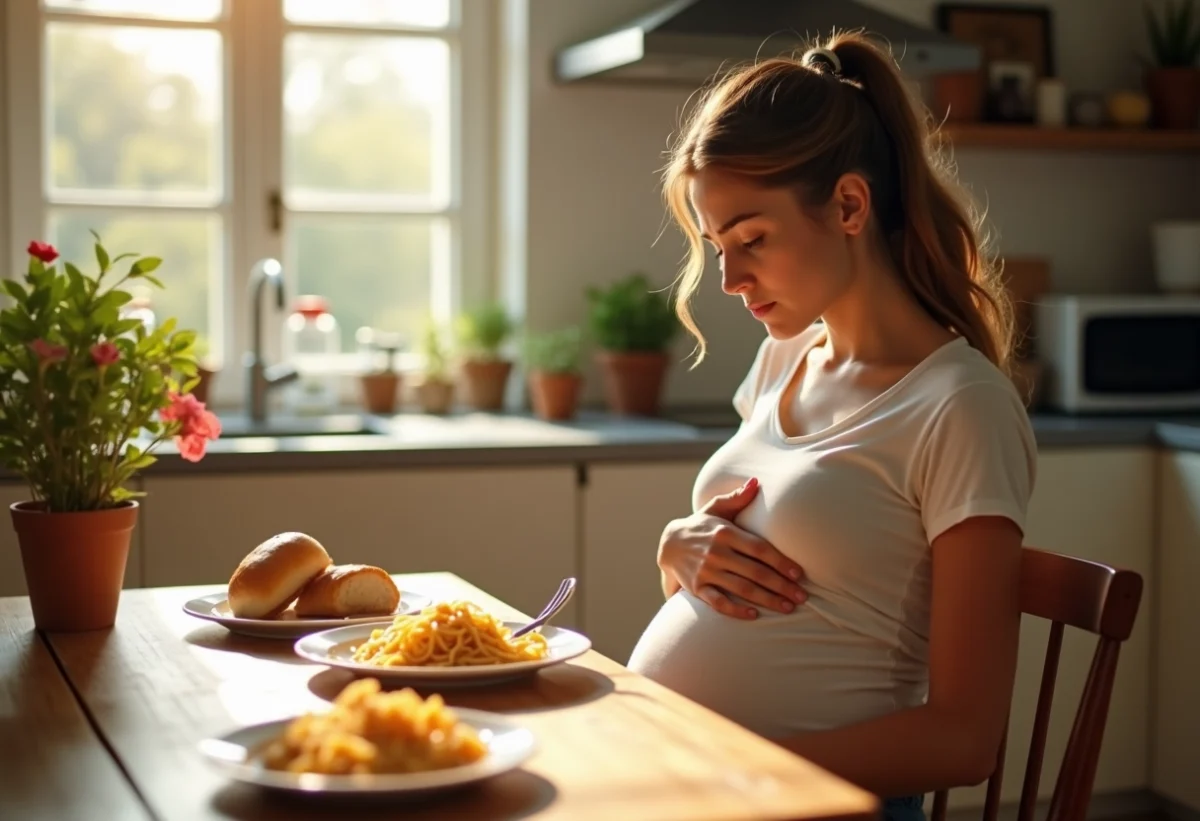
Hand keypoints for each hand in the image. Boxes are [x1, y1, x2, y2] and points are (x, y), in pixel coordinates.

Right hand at [658, 477, 806, 618]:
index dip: (780, 562)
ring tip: (787, 608)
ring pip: (741, 589)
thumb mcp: (716, 508)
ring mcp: (706, 571)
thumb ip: (737, 498)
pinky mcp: (697, 588)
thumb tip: (756, 481)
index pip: (759, 549)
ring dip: (766, 600)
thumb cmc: (701, 525)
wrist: (668, 544)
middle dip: (781, 586)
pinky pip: (718, 602)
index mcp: (725, 533)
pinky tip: (754, 615)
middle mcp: (717, 552)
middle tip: (801, 596)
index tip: (798, 574)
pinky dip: (736, 610)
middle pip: (755, 572)